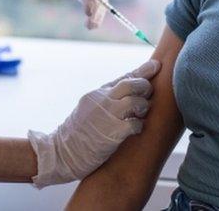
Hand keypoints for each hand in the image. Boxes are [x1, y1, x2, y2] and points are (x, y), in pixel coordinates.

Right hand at [28, 59, 160, 187]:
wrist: (61, 153)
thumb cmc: (78, 133)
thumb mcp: (89, 108)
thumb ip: (107, 99)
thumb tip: (128, 92)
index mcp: (98, 93)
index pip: (125, 77)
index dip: (144, 70)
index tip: (156, 66)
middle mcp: (102, 101)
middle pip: (132, 84)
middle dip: (145, 87)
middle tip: (148, 96)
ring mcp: (106, 116)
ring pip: (135, 102)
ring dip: (143, 107)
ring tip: (141, 114)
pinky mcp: (110, 134)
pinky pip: (133, 124)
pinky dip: (138, 125)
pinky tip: (136, 129)